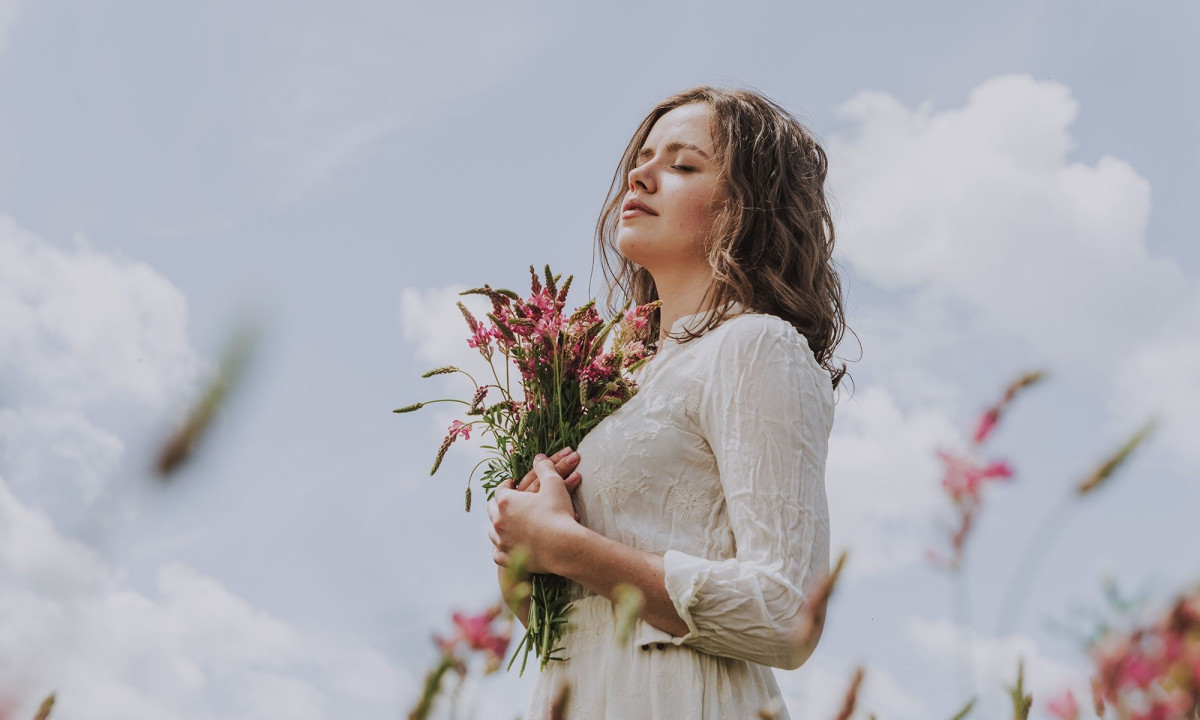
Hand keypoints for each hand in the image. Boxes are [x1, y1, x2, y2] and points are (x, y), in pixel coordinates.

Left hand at [487, 448, 582, 573]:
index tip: (512, 485)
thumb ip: (545, 468)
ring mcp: (501, 541)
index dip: (506, 486)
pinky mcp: (507, 559)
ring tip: (506, 523)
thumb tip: (539, 457)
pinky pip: (497, 553)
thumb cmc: (558, 513)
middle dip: (499, 504)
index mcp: (506, 502)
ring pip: (492, 531)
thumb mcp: (554, 484)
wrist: (563, 546)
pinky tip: (506, 546)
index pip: (501, 490)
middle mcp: (499, 521)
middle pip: (492, 509)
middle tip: (508, 502)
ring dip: (498, 526)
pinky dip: (501, 549)